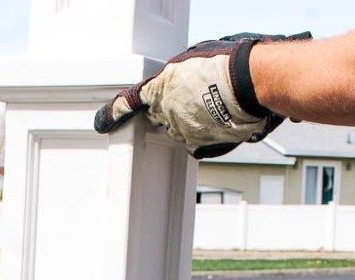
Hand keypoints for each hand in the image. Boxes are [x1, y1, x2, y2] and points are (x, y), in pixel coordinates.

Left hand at [94, 32, 310, 158]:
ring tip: (216, 103)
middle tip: (197, 93)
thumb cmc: (228, 62)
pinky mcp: (202, 145)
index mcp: (161, 88)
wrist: (253, 82)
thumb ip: (177, 75)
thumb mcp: (194, 58)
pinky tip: (221, 119)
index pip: (130, 101)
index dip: (114, 111)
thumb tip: (180, 84)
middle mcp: (167, 113)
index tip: (101, 120)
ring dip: (191, 118)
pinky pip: (197, 141)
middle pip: (160, 114)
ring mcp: (183, 132)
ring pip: (179, 128)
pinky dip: (206, 132)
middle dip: (172, 106)